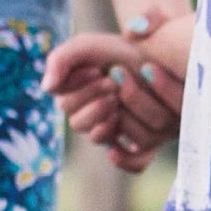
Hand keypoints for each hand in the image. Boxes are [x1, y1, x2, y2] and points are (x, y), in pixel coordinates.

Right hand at [45, 8, 188, 172]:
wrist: (163, 56)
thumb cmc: (123, 50)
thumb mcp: (90, 46)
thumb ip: (62, 60)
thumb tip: (47, 88)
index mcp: (78, 95)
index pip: (65, 104)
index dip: (80, 90)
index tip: (97, 71)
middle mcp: (94, 116)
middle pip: (78, 124)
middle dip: (94, 102)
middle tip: (111, 84)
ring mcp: (119, 131)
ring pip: (99, 139)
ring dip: (106, 119)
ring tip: (120, 99)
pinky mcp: (146, 143)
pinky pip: (134, 164)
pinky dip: (127, 158)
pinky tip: (125, 144)